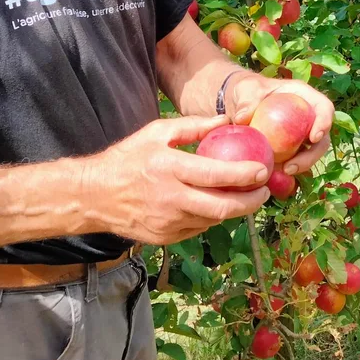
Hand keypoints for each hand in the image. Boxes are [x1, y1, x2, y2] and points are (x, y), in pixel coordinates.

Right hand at [84, 115, 270, 244]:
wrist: (94, 196)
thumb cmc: (127, 158)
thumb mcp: (156, 132)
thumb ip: (192, 127)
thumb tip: (225, 121)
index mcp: (169, 168)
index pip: (216, 174)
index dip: (244, 175)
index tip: (263, 170)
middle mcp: (170, 198)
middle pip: (222, 207)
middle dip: (250, 201)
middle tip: (265, 192)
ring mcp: (167, 222)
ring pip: (213, 220)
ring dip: (234, 210)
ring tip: (247, 197)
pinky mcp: (165, 238)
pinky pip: (198, 228)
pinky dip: (212, 217)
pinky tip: (218, 205)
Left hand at [226, 73, 334, 175]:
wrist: (240, 104)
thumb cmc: (247, 90)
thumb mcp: (246, 89)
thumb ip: (247, 100)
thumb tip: (242, 118)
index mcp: (304, 96)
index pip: (324, 108)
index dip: (325, 122)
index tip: (314, 138)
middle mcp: (308, 116)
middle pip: (322, 137)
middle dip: (312, 155)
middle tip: (292, 166)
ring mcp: (301, 134)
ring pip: (311, 153)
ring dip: (302, 165)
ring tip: (283, 172)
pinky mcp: (292, 148)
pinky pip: (295, 161)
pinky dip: (288, 170)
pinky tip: (274, 177)